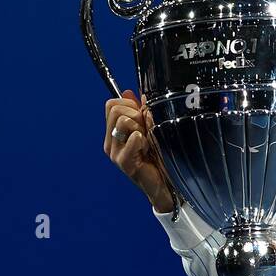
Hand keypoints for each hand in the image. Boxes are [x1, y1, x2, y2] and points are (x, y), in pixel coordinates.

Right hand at [104, 89, 173, 212]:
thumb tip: (131, 91)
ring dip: (141, 127)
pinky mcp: (123, 162)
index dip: (129, 104)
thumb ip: (140, 110)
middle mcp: (110, 142)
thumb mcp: (149, 128)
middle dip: (135, 114)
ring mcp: (115, 152)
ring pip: (123, 120)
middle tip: (146, 130)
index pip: (111, 104)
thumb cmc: (158, 156)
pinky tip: (148, 150)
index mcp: (114, 132)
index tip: (142, 117)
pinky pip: (133, 137)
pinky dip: (144, 139)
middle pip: (114, 109)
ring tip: (148, 142)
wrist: (165, 183)